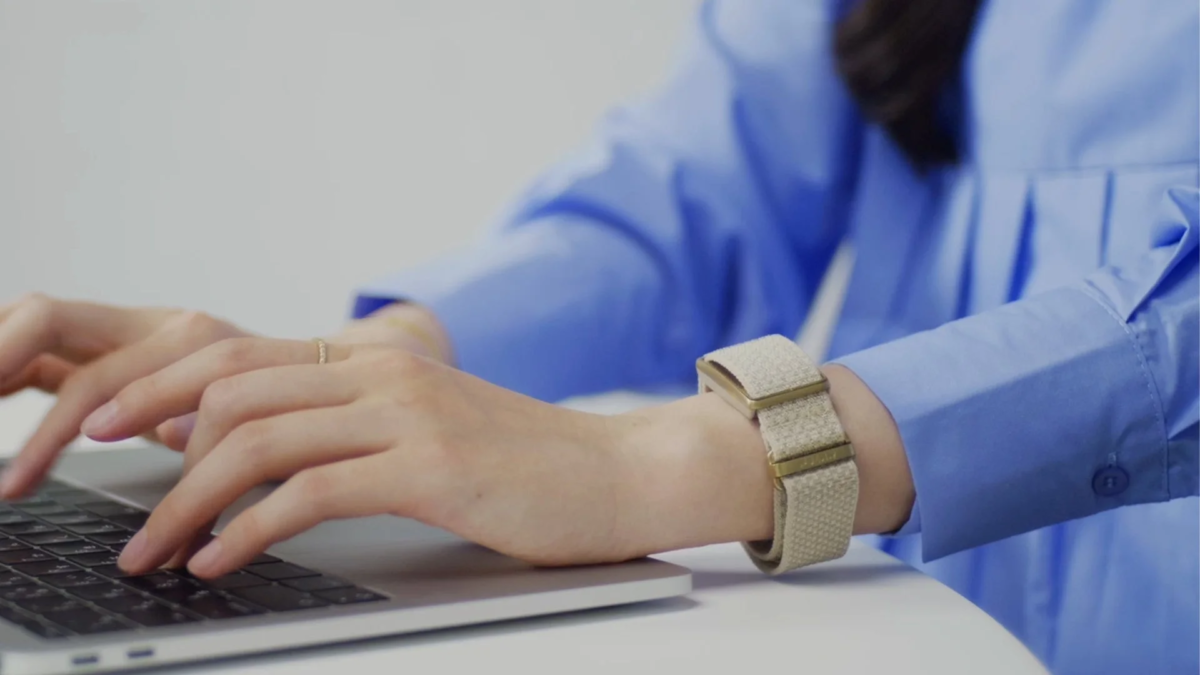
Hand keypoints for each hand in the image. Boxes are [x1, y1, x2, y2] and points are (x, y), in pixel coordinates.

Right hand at [0, 294, 253, 496]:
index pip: (94, 379)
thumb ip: (210, 433)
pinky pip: (40, 346)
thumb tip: (180, 437)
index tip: (15, 481)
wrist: (305, 371)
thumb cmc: (278, 405)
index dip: (51, 430)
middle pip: (46, 318)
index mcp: (185, 339)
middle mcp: (147, 322)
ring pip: (33, 320)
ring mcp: (122, 328)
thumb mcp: (252, 427)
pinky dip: (7, 366)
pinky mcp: (103, 343)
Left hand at [86, 338, 653, 575]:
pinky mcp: (431, 468)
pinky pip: (310, 493)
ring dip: (188, 501)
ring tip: (155, 550)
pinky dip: (247, 530)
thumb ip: (351, 423)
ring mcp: (409, 414)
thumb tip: (252, 447)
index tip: (109, 425)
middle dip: (155, 446)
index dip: (161, 387)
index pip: (241, 356)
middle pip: (232, 390)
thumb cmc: (526, 463)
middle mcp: (385, 372)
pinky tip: (221, 559)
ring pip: (259, 441)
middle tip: (118, 500)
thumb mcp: (428, 427)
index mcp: (378, 359)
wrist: (619, 473)